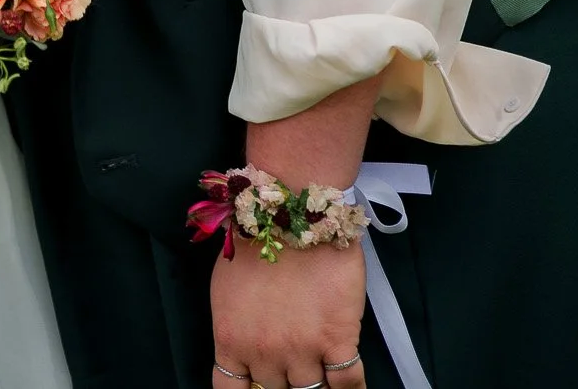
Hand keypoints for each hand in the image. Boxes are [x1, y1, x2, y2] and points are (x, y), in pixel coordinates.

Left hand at [209, 235, 365, 388]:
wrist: (293, 207)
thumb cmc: (257, 238)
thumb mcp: (229, 287)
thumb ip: (238, 326)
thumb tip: (245, 352)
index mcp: (231, 339)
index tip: (258, 388)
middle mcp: (264, 352)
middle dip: (282, 384)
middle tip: (293, 367)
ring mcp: (303, 350)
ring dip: (314, 385)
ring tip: (319, 370)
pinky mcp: (338, 340)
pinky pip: (348, 384)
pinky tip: (348, 385)